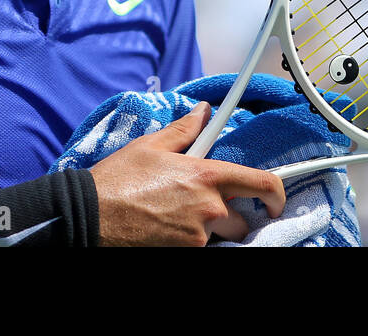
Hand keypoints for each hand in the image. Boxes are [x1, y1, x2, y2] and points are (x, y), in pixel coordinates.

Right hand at [88, 101, 285, 245]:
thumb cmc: (118, 181)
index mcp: (206, 176)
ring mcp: (197, 238)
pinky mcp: (184, 255)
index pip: (262, 184)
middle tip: (197, 208)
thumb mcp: (150, 146)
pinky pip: (199, 250)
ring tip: (174, 220)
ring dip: (206, 232)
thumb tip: (202, 112)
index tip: (275, 201)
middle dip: (226, 216)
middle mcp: (209, 209)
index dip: (277, 194)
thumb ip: (184, 130)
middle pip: (240, 219)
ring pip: (218, 238)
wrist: (90, 217)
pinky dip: (188, 242)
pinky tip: (166, 232)